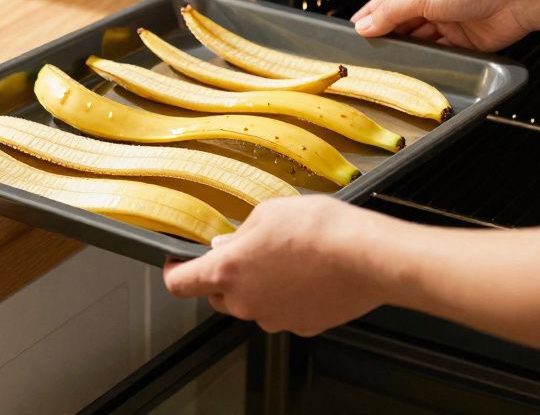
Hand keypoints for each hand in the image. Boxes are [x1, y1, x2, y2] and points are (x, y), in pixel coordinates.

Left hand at [163, 196, 389, 335]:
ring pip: (254, 303)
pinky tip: (307, 273)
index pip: (180, 283)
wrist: (365, 255)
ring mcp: (273, 319)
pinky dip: (288, 296)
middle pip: (219, 295)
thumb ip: (239, 234)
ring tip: (288, 257)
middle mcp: (245, 302)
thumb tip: (225, 245)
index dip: (174, 272)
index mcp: (227, 271)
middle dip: (226, 276)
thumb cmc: (318, 229)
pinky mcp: (301, 326)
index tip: (176, 263)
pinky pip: (284, 311)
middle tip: (249, 250)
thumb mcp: (267, 213)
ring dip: (260, 285)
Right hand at [350, 0, 532, 51]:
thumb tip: (364, 25)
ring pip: (416, 42)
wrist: (515, 0)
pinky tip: (416, 67)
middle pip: (398, 25)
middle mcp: (428, 4)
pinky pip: (436, 54)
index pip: (382, 4)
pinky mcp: (459, 43)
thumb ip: (391, 12)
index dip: (366, 19)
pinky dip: (426, 61)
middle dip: (384, 38)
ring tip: (388, 64)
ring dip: (405, 51)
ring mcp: (444, 24)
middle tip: (367, 55)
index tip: (351, 35)